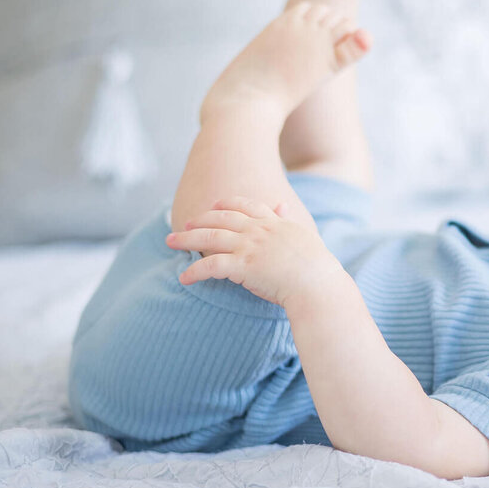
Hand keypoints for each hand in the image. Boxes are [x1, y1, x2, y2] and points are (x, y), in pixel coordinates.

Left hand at [165, 196, 344, 308]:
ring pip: (209, 238)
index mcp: (275, 223)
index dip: (227, 204)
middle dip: (200, 219)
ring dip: (186, 239)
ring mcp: (250, 247)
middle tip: (184, 222)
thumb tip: (285, 207)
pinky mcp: (243, 266)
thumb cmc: (317, 268)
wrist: (318, 283)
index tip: (214, 204)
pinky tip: (183, 277)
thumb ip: (290, 221)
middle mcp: (259, 231)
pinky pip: (211, 266)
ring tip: (170, 242)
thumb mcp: (305, 236)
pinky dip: (194, 271)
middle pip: (221, 218)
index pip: (246, 206)